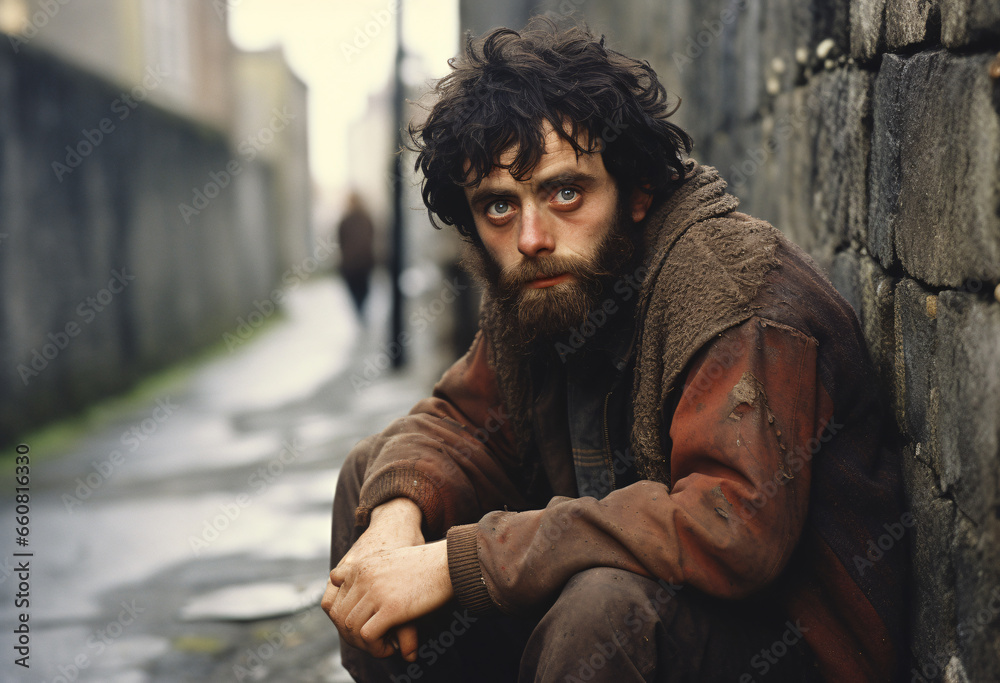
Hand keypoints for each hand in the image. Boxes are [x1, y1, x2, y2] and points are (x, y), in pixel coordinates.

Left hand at [322, 498, 426, 658]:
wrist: (450, 562)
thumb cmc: (425, 564)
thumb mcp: (387, 561)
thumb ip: (367, 573)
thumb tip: (341, 583)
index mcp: (360, 566)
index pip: (335, 601)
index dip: (348, 620)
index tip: (367, 627)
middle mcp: (363, 577)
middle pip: (341, 616)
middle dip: (354, 635)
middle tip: (375, 641)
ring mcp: (375, 592)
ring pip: (351, 628)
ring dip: (366, 644)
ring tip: (385, 646)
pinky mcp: (390, 608)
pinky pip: (368, 636)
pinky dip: (377, 648)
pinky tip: (393, 647)